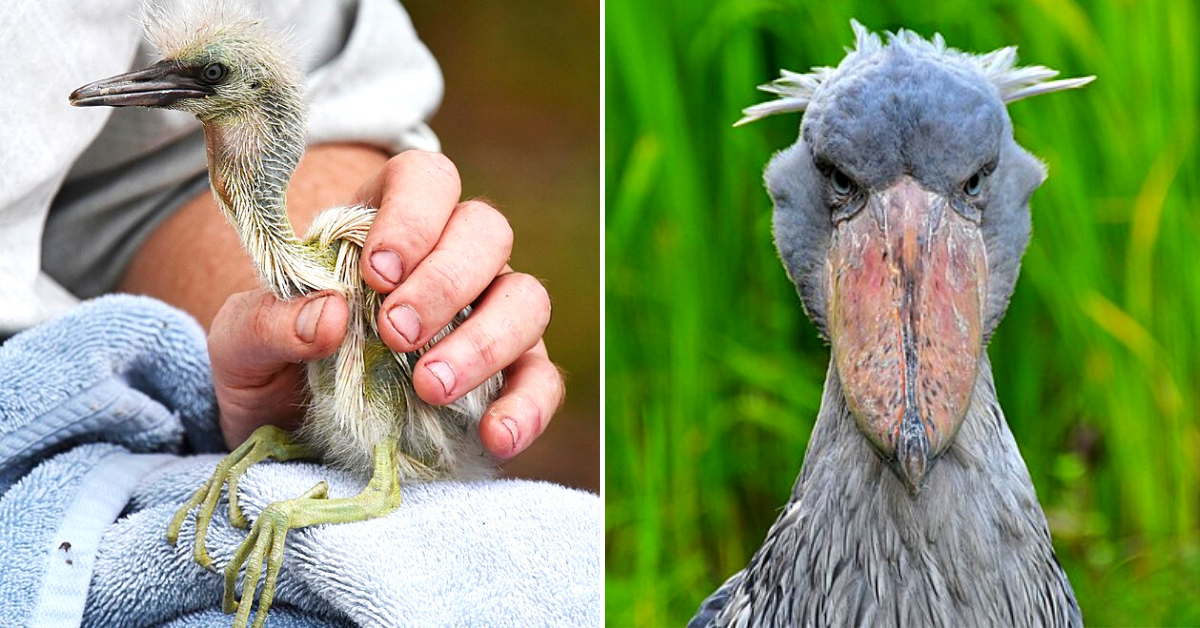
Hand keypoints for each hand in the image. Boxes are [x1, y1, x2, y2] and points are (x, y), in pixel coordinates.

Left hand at [208, 150, 561, 458]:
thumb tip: (330, 317)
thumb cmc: (270, 368)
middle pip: (487, 232)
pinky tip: (497, 437)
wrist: (286, 438)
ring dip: (488, 338)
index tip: (377, 272)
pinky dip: (529, 405)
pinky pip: (542, 380)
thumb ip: (266, 323)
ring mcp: (488, 318)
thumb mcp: (238, 346)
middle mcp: (452, 262)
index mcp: (386, 225)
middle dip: (445, 280)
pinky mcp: (510, 380)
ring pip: (527, 298)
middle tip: (396, 333)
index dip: (412, 215)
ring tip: (431, 388)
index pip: (426, 180)